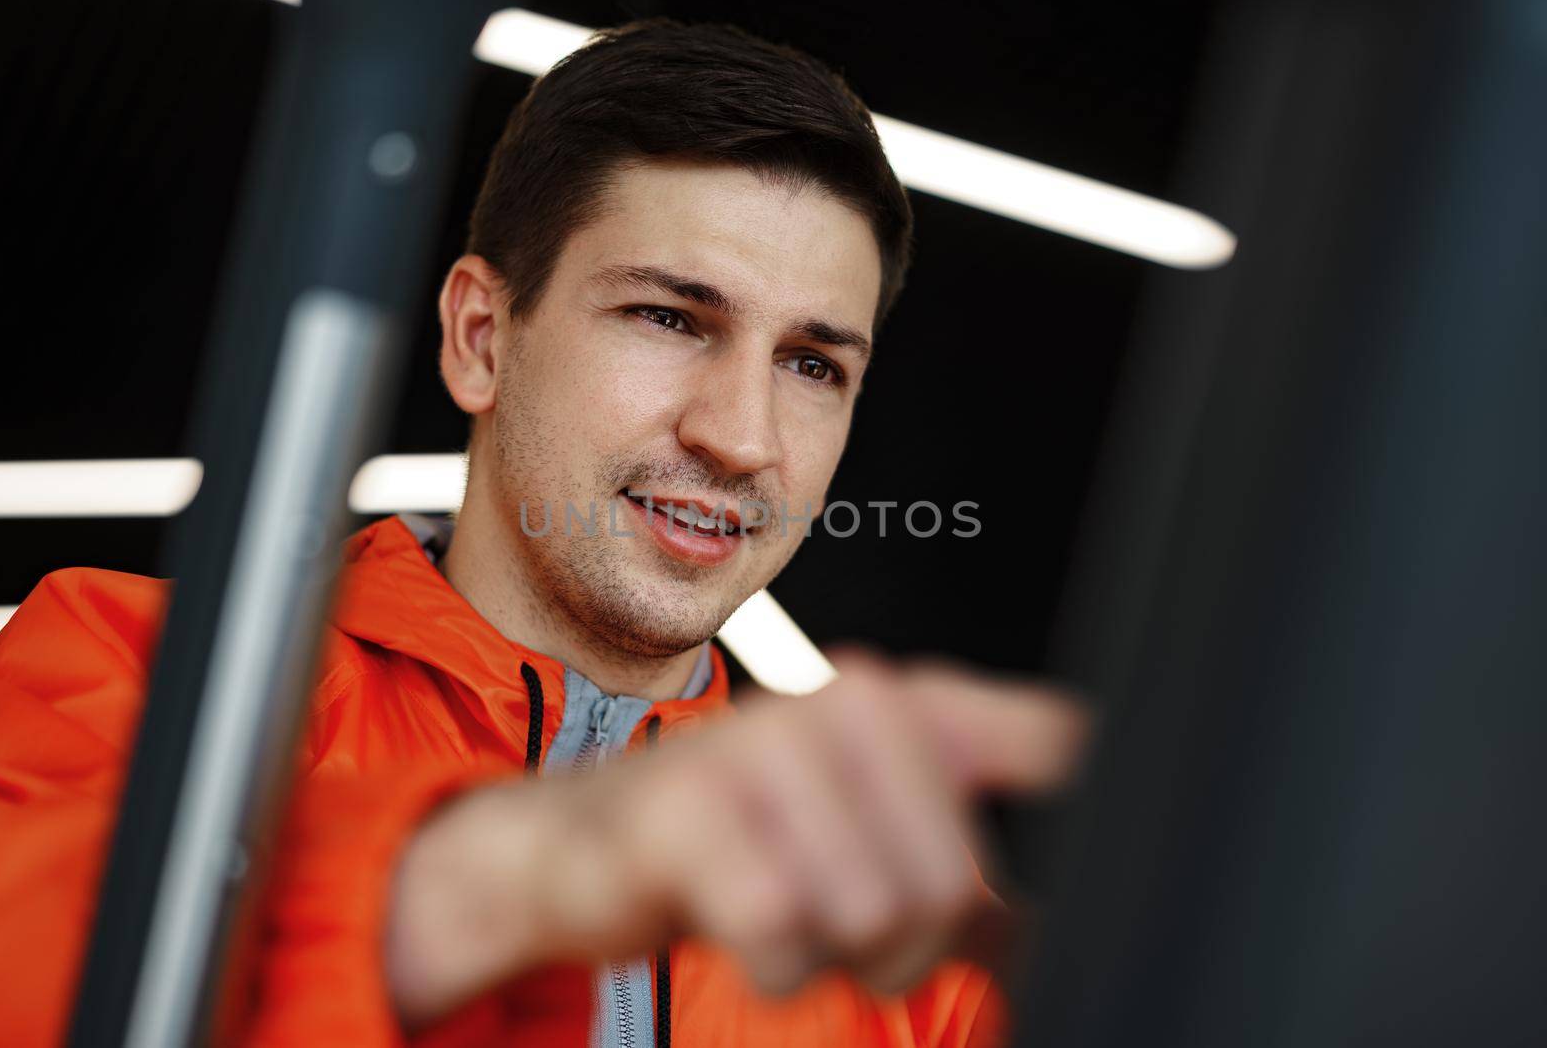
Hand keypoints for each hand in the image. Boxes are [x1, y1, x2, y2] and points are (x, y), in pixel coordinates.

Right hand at [385, 647, 1087, 1027]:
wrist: (586, 848)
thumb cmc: (743, 836)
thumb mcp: (877, 823)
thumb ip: (984, 831)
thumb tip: (1072, 866)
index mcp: (906, 699)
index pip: (1051, 743)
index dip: (1075, 814)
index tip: (1067, 853)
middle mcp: (845, 702)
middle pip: (955, 886)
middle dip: (900, 941)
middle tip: (833, 910)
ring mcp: (764, 748)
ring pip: (872, 913)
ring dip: (826, 952)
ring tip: (778, 906)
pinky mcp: (689, 812)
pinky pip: (779, 928)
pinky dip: (766, 961)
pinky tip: (737, 922)